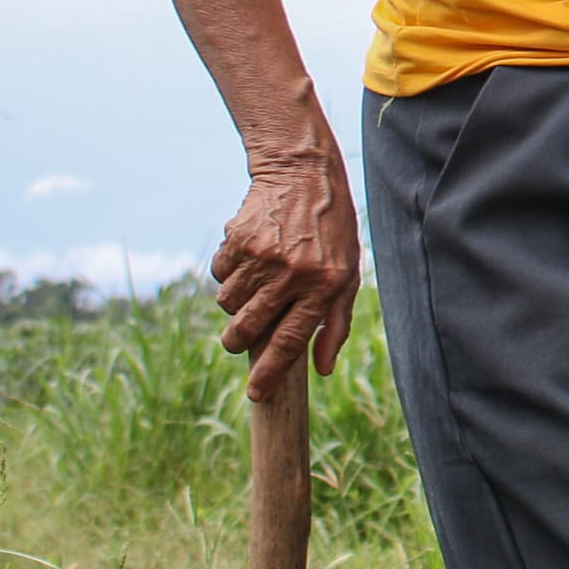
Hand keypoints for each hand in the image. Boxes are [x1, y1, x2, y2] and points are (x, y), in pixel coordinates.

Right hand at [211, 151, 361, 398]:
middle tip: (237, 340)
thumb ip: (336, 323)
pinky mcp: (239, 239)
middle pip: (250, 329)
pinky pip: (219, 275)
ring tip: (256, 281)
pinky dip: (228, 273)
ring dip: (235, 303)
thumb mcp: (348, 274)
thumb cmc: (331, 232)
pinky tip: (249, 255)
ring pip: (229, 305)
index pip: (291, 340)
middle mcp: (294, 273)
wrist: (304, 173)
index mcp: (325, 285)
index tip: (253, 395)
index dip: (270, 372)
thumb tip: (322, 370)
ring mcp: (264, 256)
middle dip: (238, 342)